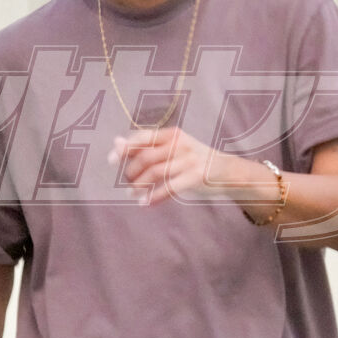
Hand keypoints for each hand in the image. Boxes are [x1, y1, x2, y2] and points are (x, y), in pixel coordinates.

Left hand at [110, 127, 237, 206]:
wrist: (226, 171)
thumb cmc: (193, 159)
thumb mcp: (172, 147)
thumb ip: (146, 145)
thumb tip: (116, 142)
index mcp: (172, 134)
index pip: (143, 138)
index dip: (125, 148)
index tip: (110, 160)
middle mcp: (180, 144)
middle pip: (147, 157)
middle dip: (132, 172)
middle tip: (128, 183)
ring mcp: (189, 160)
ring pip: (155, 173)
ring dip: (139, 186)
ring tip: (132, 194)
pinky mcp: (195, 177)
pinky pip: (168, 187)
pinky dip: (154, 197)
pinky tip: (145, 203)